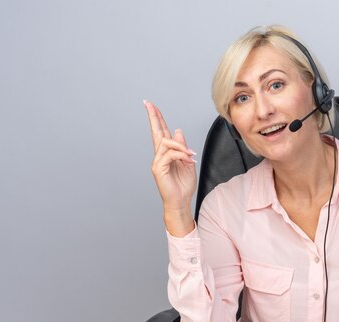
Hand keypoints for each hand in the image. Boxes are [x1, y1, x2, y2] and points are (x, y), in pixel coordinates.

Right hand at [144, 100, 196, 234]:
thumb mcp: (187, 162)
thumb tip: (177, 130)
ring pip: (166, 142)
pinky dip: (180, 154)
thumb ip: (183, 147)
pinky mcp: (158, 168)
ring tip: (190, 155)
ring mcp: (158, 161)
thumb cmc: (183, 185)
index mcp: (167, 153)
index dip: (158, 119)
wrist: (181, 201)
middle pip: (156, 132)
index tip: (152, 106)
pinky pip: (169, 154)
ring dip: (180, 146)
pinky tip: (187, 159)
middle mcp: (160, 155)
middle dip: (154, 117)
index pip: (161, 132)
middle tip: (148, 104)